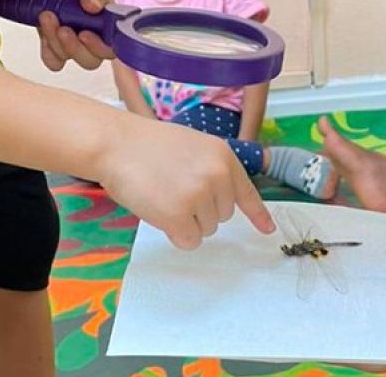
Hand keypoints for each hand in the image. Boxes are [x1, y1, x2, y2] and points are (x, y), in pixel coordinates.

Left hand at [37, 0, 115, 70]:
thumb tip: (95, 7)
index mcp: (110, 27)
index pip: (112, 49)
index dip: (99, 47)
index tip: (84, 33)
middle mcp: (95, 40)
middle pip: (90, 61)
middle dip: (74, 47)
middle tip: (62, 28)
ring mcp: (75, 45)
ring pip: (68, 58)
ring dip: (55, 41)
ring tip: (47, 15)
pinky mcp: (56, 47)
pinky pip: (53, 61)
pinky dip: (47, 49)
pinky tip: (44, 30)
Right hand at [99, 116, 275, 248]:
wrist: (117, 144)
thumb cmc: (148, 145)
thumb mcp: (193, 147)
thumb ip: (212, 170)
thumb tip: (221, 200)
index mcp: (224, 157)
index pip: (247, 192)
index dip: (257, 214)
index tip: (268, 230)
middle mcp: (218, 176)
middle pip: (223, 216)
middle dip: (201, 210)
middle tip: (173, 189)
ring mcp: (200, 196)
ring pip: (207, 230)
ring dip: (187, 221)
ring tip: (163, 195)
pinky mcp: (179, 216)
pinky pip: (189, 241)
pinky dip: (175, 234)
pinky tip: (159, 212)